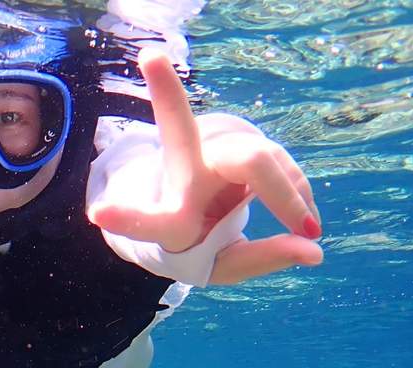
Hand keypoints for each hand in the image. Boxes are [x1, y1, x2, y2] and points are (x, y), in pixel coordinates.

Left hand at [87, 49, 323, 284]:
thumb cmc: (205, 246)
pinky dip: (296, 191)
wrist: (198, 215)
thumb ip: (264, 260)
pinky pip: (278, 162)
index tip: (98, 213)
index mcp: (171, 221)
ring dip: (290, 195)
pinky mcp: (235, 139)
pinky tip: (302, 215)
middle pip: (182, 135)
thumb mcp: (225, 266)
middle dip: (167, 95)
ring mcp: (209, 150)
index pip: (150, 222)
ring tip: (310, 228)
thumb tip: (314, 251)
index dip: (127, 219)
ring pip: (258, 158)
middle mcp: (182, 176)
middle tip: (150, 57)